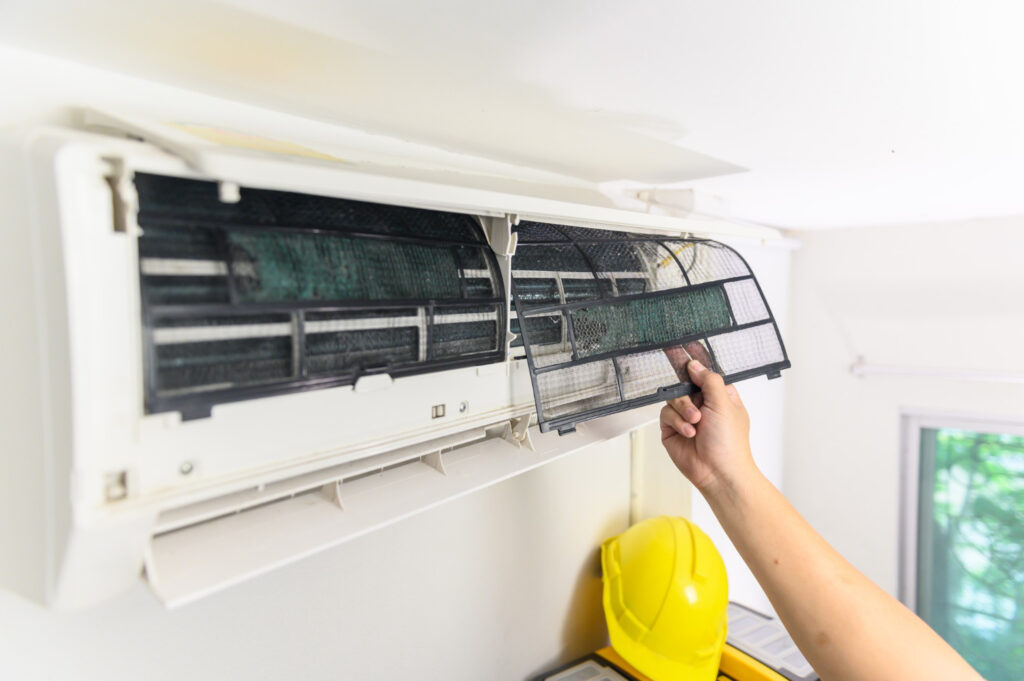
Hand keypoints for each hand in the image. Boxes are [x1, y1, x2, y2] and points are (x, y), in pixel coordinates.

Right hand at [659, 359, 754, 493]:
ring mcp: (686, 416)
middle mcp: (703, 405)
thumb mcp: (724, 403)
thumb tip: (694, 364)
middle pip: (684, 384)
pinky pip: (665, 414)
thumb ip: (708, 380)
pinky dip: (676, 422)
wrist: (718, 472)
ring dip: (683, 410)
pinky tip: (688, 432)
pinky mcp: (672, 429)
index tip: (682, 348)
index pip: (704, 373)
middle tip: (697, 406)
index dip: (695, 364)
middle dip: (688, 395)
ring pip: (673, 398)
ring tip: (695, 423)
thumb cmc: (730, 442)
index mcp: (720, 396)